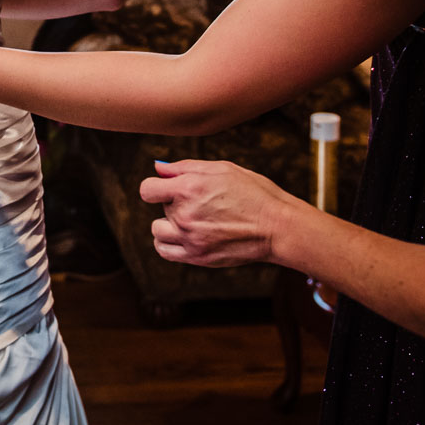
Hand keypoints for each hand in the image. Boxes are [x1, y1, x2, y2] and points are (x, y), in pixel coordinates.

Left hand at [139, 159, 303, 268]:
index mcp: (189, 188)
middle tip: (203, 202)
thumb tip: (158, 167)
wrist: (277, 227)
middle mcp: (185, 215)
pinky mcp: (197, 256)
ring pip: (157, 230)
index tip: (167, 188)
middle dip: (175, 201)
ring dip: (168, 224)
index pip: (147, 189)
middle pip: (160, 207)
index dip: (156, 186)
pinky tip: (184, 235)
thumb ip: (184, 167)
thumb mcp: (221, 169)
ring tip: (192, 220)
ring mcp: (190, 238)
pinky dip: (168, 242)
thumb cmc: (254, 193)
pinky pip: (164, 250)